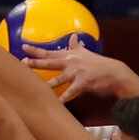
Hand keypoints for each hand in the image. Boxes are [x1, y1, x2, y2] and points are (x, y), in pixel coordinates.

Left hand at [21, 36, 138, 101]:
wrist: (114, 73)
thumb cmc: (99, 64)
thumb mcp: (86, 53)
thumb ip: (76, 46)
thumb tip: (73, 36)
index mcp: (69, 56)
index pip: (49, 53)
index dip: (36, 50)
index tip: (23, 47)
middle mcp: (71, 63)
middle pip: (49, 63)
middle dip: (35, 63)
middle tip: (23, 62)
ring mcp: (77, 73)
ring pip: (58, 79)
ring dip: (46, 84)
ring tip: (36, 87)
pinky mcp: (84, 83)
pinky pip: (71, 92)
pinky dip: (64, 98)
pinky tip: (57, 103)